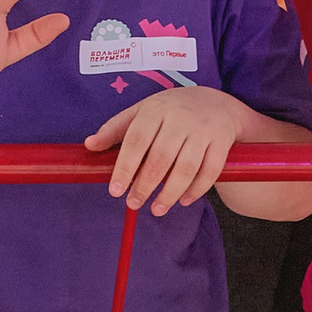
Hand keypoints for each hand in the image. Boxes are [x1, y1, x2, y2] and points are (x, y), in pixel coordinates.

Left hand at [84, 84, 248, 213]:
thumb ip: (115, 129)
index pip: (136, 140)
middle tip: (133, 204)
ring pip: (186, 167)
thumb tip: (89, 145)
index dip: (124, 168)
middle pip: (160, 157)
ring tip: (156, 209)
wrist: (215, 101)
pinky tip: (183, 201)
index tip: (115, 191)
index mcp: (155, 109)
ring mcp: (202, 130)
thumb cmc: (170, 111)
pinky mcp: (221, 141)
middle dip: (145, 185)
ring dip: (170, 193)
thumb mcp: (141, 112)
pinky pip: (210, 171)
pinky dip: (196, 190)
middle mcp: (180, 118)